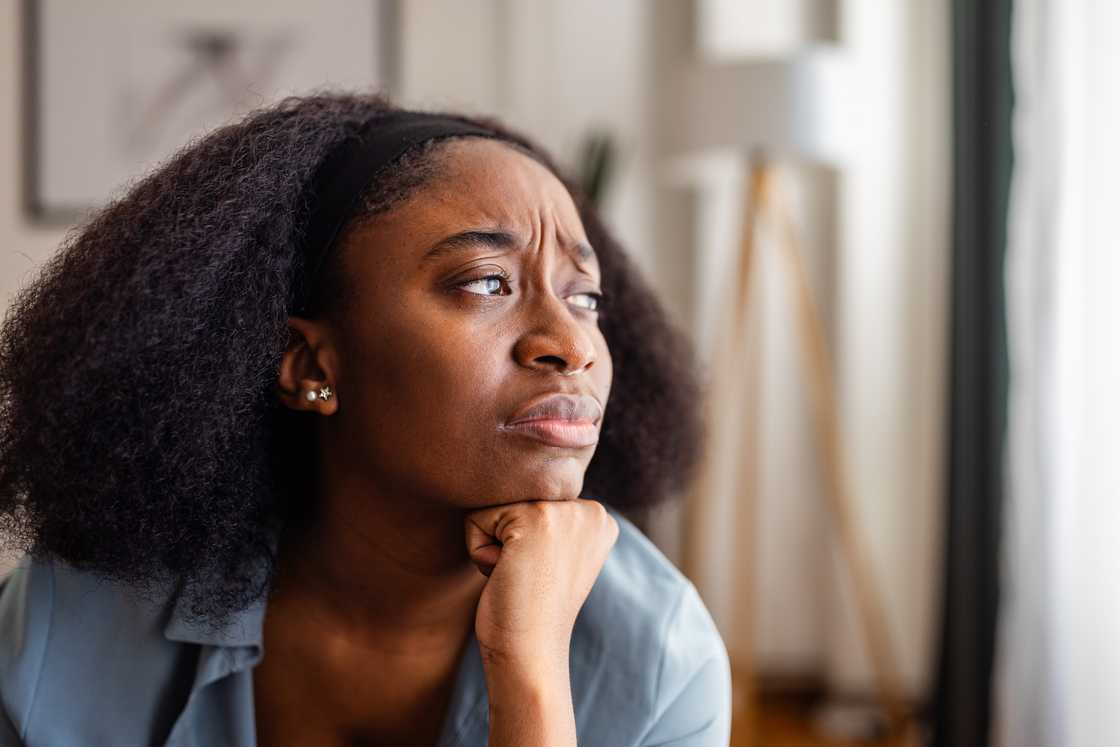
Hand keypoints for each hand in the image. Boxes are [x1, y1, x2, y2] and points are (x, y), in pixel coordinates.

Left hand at [464, 498, 619, 678]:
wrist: (532, 652)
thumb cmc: (533, 610)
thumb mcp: (556, 556)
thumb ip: (550, 521)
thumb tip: (515, 485)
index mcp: (598, 518)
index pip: (532, 502)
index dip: (523, 542)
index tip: (543, 575)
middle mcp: (589, 508)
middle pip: (514, 500)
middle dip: (507, 541)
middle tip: (528, 577)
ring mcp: (564, 511)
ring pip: (494, 508)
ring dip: (493, 546)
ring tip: (518, 576)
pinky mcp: (533, 518)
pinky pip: (475, 519)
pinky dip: (479, 553)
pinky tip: (506, 575)